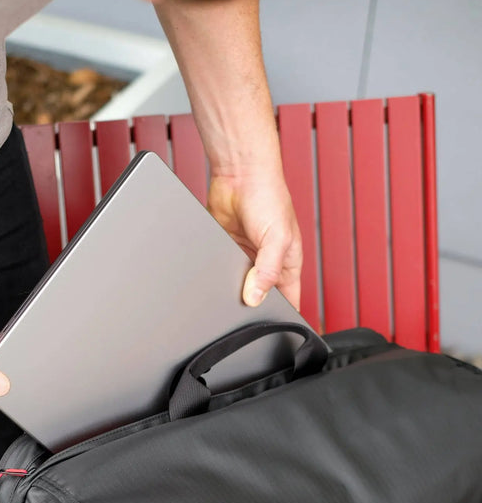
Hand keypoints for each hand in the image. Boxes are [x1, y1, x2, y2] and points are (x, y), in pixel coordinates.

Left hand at [208, 167, 302, 310]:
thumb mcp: (277, 238)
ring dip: (233, 290)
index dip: (283, 316)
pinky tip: (214, 277)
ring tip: (227, 290)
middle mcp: (267, 264)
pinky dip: (217, 277)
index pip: (289, 300)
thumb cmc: (269, 196)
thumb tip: (255, 298)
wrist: (240, 173)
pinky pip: (220, 273)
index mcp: (287, 264)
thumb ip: (267, 271)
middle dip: (253, 305)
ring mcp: (246, 259)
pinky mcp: (225, 252)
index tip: (271, 329)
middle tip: (242, 311)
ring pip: (238, 288)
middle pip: (261, 297)